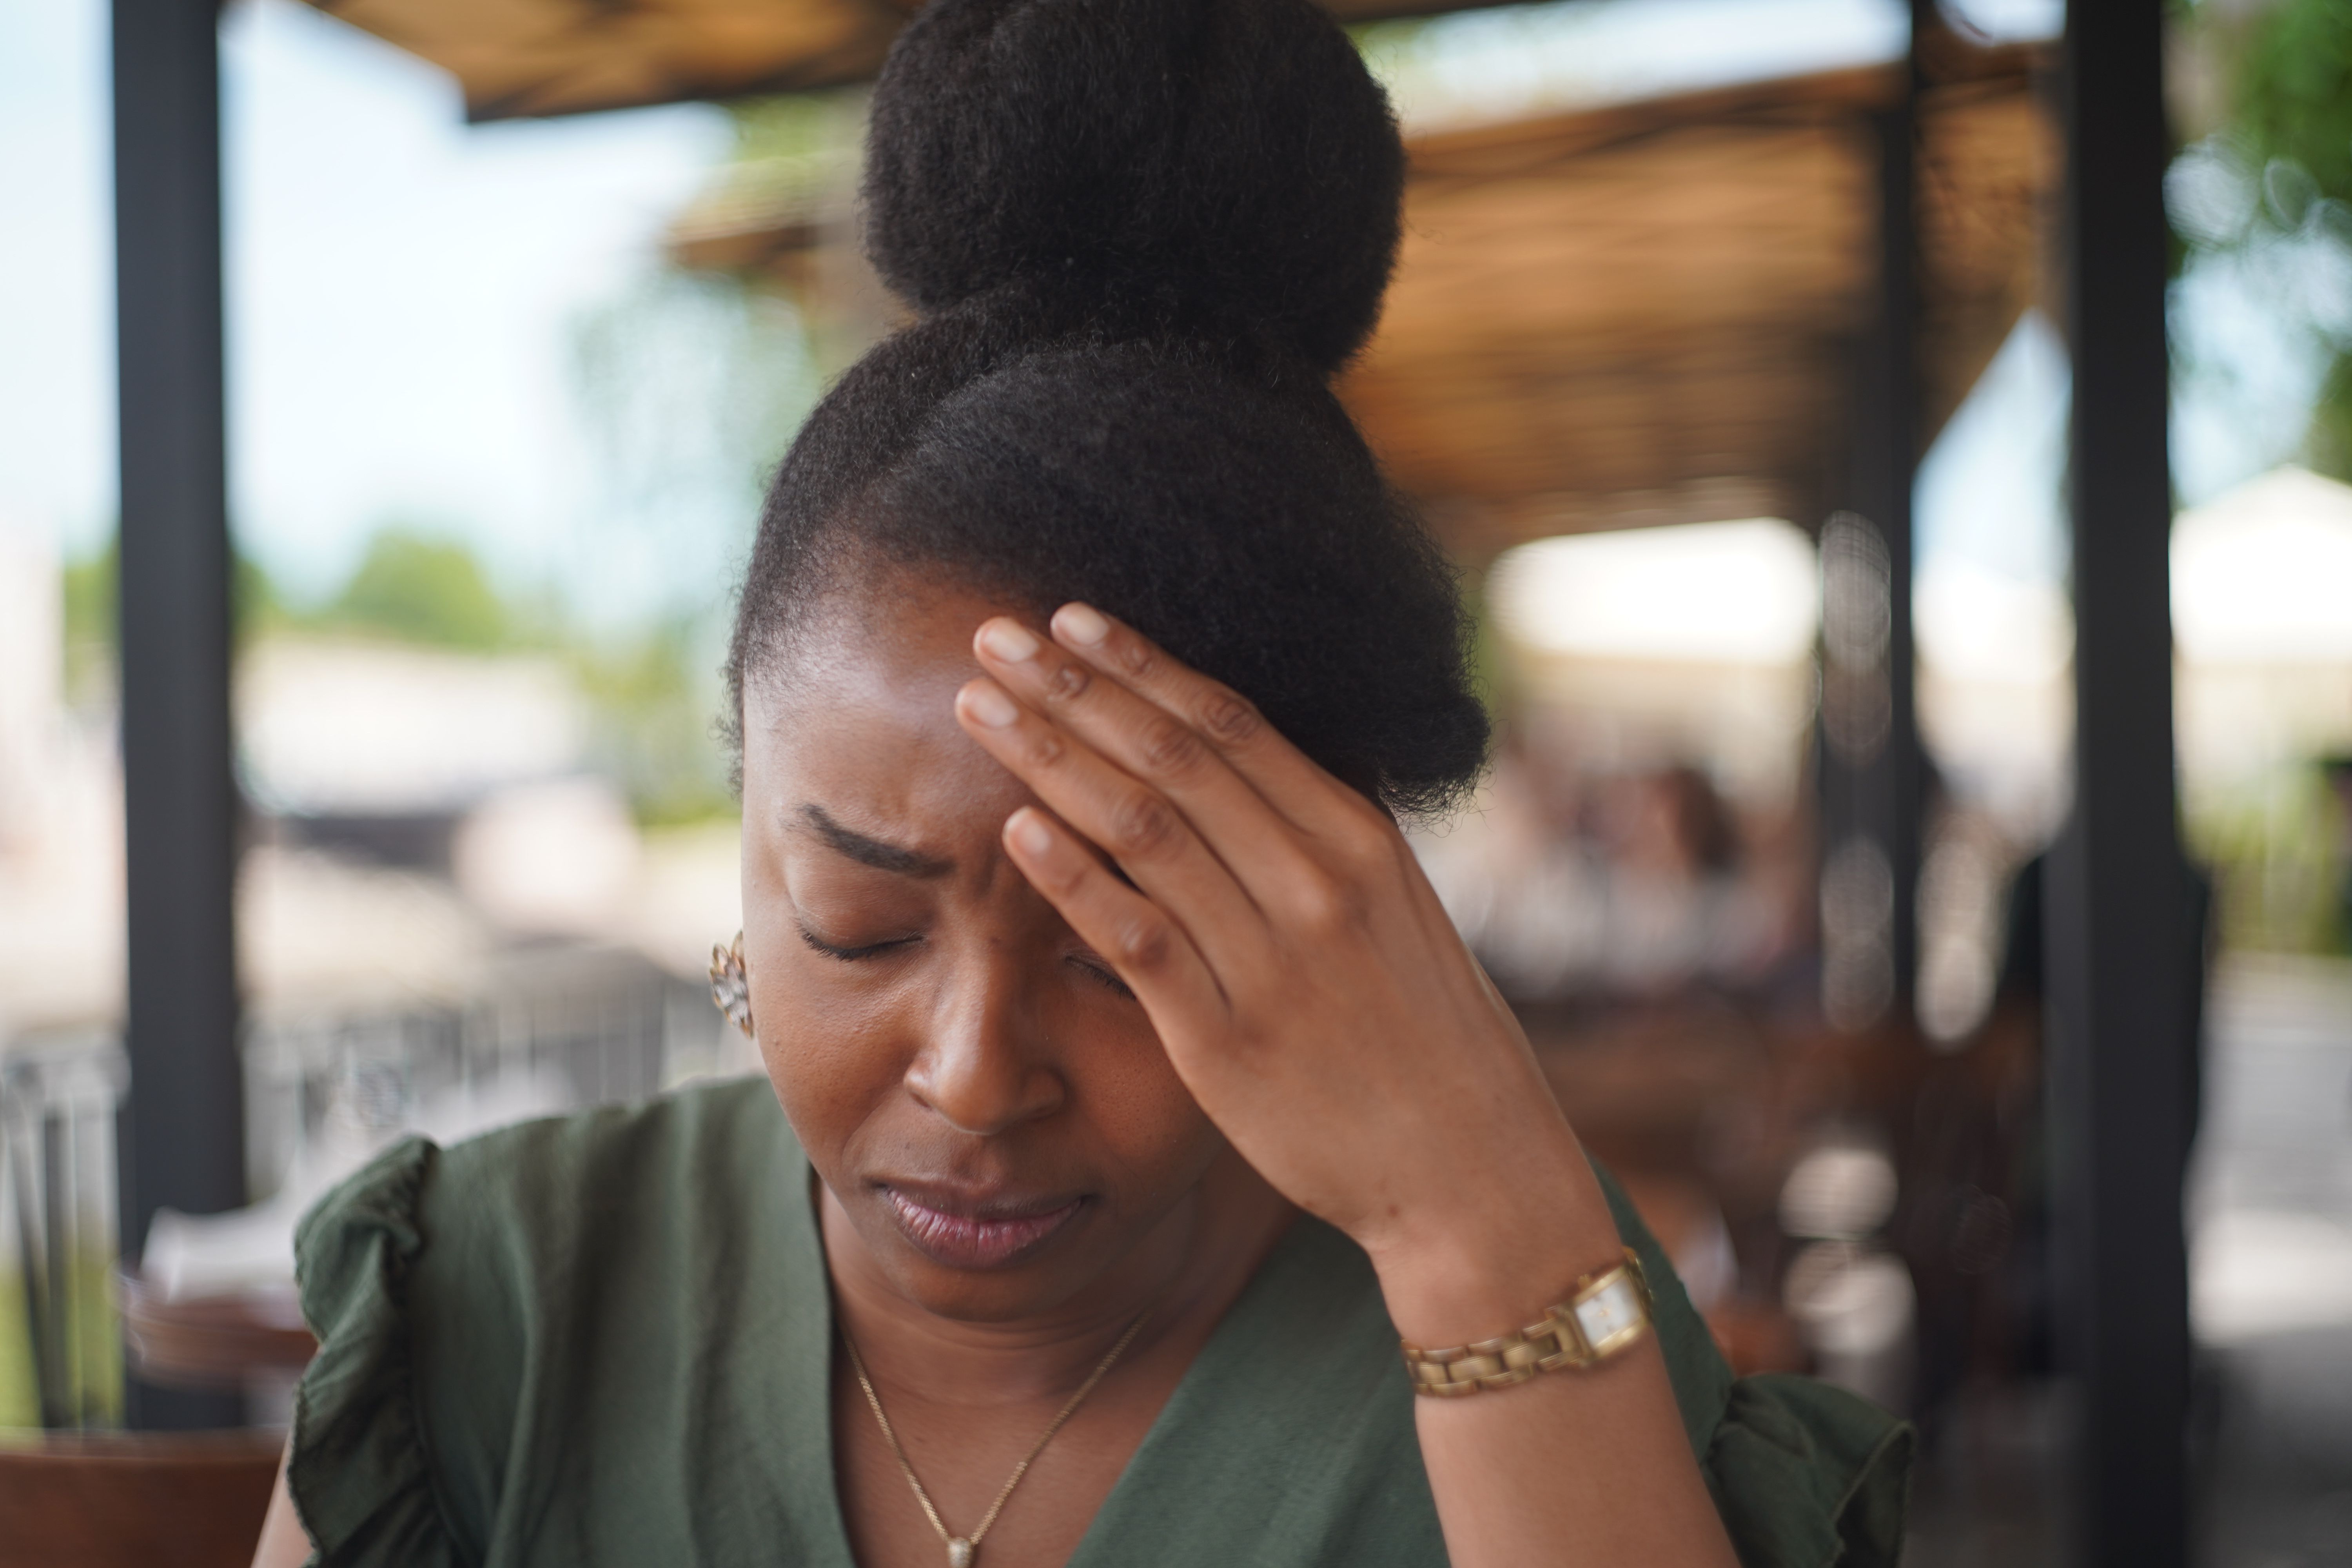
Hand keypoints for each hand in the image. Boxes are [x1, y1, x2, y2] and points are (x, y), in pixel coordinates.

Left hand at [954, 604, 1617, 1335]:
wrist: (1474, 1165)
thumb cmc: (1426, 1033)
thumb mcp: (1394, 908)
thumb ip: (1317, 838)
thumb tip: (1242, 766)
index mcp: (1357, 838)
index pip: (1230, 723)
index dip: (1139, 666)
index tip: (1067, 621)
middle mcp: (1316, 884)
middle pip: (1173, 758)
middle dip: (1074, 689)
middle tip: (994, 637)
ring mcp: (1271, 961)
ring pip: (1144, 832)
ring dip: (1051, 760)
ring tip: (979, 709)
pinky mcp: (1227, 1042)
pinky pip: (1137, 940)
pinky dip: (1074, 879)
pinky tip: (1015, 829)